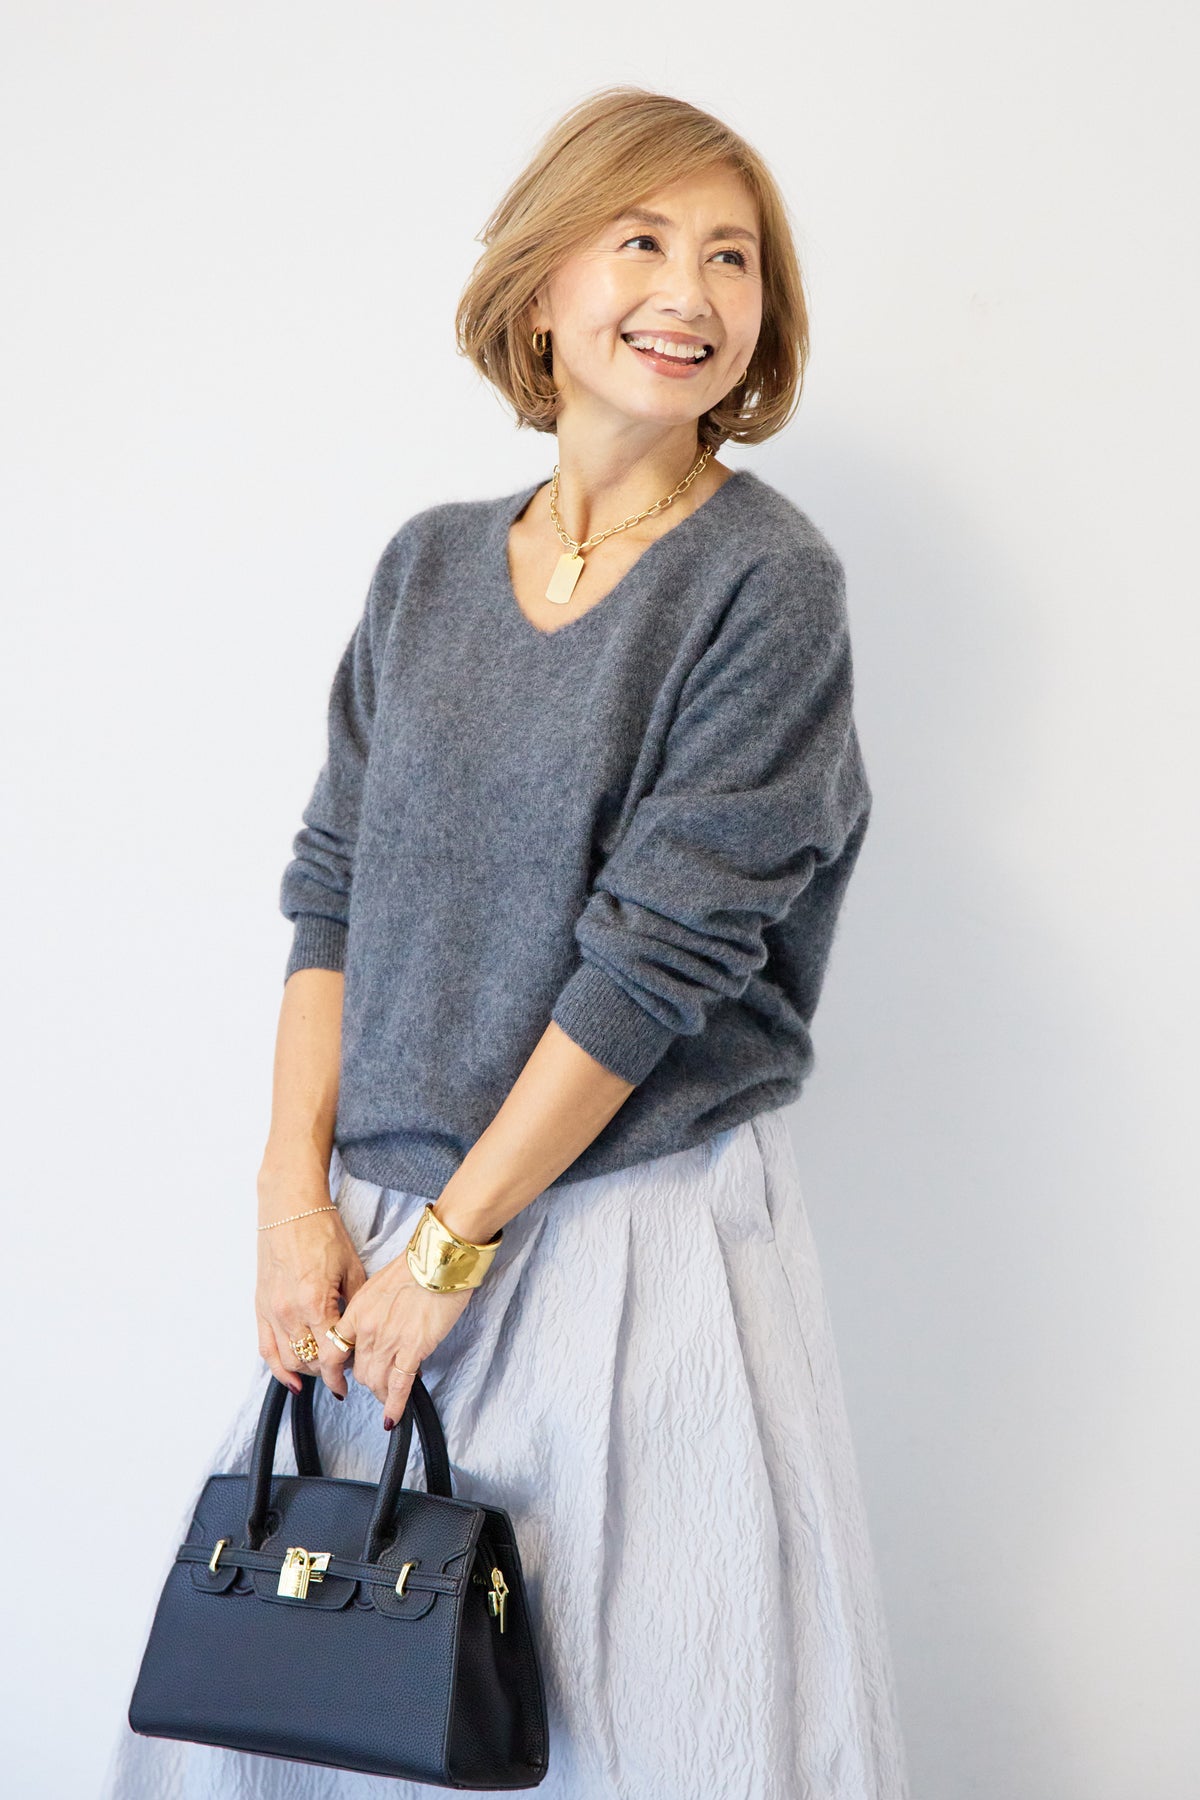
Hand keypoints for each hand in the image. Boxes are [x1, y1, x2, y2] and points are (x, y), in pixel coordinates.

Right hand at [255, 1173, 366, 1398]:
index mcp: (315, 1301)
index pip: (331, 1354)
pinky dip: (278, 1369)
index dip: (345, 1370)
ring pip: (288, 1361)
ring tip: (324, 1369)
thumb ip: (355, 1305)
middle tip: (344, 1370)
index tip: (354, 1375)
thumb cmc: (322, 1231)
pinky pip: (266, 1349)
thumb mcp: (352, 1267)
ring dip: (308, 1371)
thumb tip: (361, 1333)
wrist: (290, 1208)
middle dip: (330, 1371)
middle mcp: (290, 1312)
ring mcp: (272, 1311)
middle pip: (310, 1362)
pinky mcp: (260, 1307)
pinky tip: (292, 1380)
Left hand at [333, 1251, 474, 1426]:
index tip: (337, 1382)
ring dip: (381, 1392)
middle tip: (377, 1381)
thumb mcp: (380, 1284)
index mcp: (357, 1311)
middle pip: (358, 1370)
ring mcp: (389, 1342)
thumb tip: (375, 1326)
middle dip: (367, 1380)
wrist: (438, 1259)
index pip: (333, 1351)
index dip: (333, 1373)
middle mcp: (367, 1330)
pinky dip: (394, 1405)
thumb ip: (371, 1309)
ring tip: (388, 1397)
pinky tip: (393, 1418)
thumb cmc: (416, 1266)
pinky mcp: (413, 1349)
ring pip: (375, 1381)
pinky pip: (398, 1386)